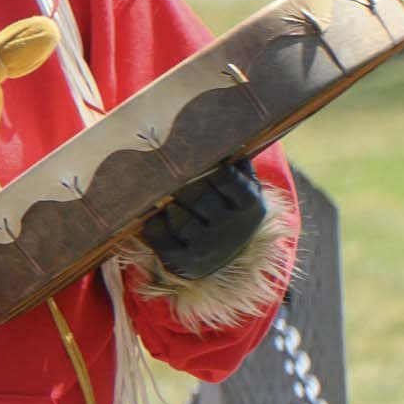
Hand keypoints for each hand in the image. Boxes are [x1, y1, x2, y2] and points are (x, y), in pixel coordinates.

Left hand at [141, 158, 268, 281]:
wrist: (227, 261)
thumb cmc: (231, 215)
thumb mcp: (245, 193)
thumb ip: (240, 169)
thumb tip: (232, 142)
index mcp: (251, 206)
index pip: (225, 178)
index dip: (207, 169)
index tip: (197, 166)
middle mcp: (231, 229)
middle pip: (198, 196)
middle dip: (182, 187)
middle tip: (172, 180)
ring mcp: (207, 247)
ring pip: (179, 218)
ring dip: (169, 207)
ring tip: (169, 203)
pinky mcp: (183, 261)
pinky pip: (158, 235)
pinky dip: (153, 224)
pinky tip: (157, 220)